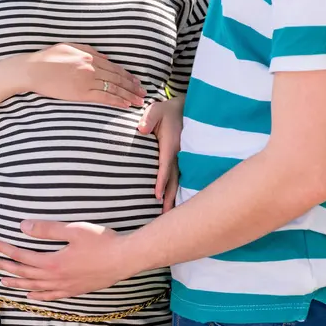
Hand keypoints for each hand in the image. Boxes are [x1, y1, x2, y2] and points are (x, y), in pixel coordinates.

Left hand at [0, 221, 135, 300]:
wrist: (124, 259)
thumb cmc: (102, 241)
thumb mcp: (73, 229)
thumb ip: (47, 229)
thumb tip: (23, 226)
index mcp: (53, 261)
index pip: (21, 256)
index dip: (3, 250)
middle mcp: (55, 277)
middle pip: (23, 273)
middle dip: (4, 267)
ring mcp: (65, 286)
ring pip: (34, 287)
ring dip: (16, 283)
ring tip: (2, 281)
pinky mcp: (75, 290)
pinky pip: (51, 296)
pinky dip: (38, 296)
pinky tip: (32, 295)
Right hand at [21, 43, 145, 107]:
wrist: (32, 70)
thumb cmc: (47, 58)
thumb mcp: (69, 47)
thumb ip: (89, 50)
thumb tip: (105, 57)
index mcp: (89, 56)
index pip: (114, 67)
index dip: (127, 75)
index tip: (136, 81)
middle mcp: (91, 68)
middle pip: (117, 78)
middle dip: (132, 86)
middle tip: (143, 92)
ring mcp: (87, 80)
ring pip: (114, 88)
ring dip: (128, 95)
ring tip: (138, 101)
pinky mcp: (81, 93)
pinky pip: (103, 97)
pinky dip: (116, 100)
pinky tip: (125, 105)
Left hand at [138, 96, 184, 211]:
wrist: (184, 109)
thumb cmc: (166, 111)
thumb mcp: (156, 110)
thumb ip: (149, 118)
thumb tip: (142, 129)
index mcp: (170, 145)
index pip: (165, 166)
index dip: (161, 181)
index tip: (156, 196)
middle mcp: (178, 154)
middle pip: (173, 180)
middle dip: (169, 198)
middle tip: (164, 216)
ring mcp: (181, 158)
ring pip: (177, 181)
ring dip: (173, 197)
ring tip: (169, 215)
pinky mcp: (180, 160)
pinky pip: (177, 177)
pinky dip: (174, 190)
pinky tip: (172, 203)